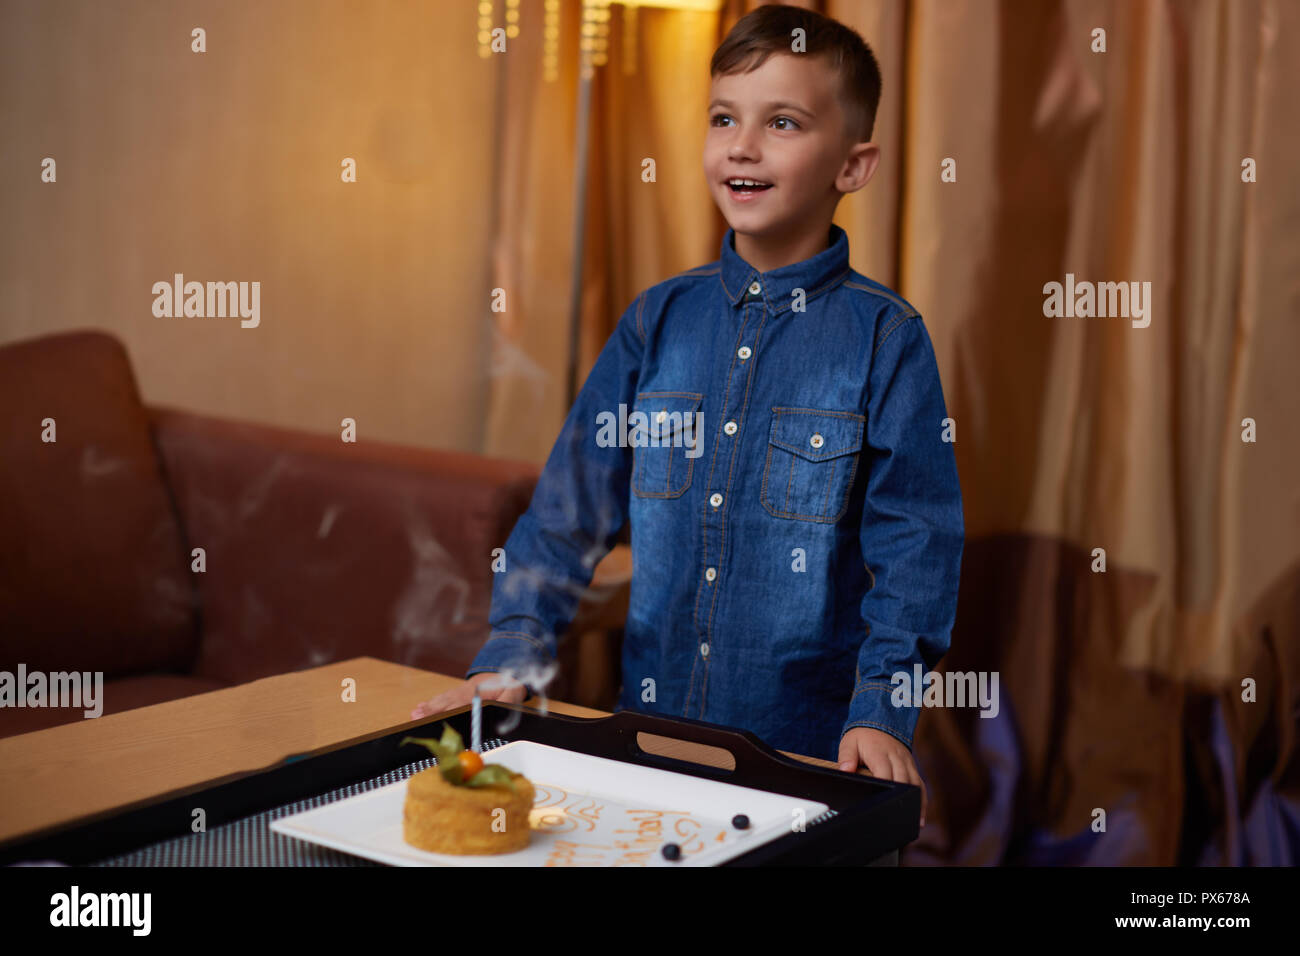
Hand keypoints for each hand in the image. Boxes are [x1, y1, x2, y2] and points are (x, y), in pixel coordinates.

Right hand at [410, 672, 527, 719]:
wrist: (507, 665)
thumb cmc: (511, 682)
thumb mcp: (515, 691)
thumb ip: (507, 700)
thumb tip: (499, 710)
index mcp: (480, 691)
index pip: (462, 703)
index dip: (449, 711)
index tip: (438, 718)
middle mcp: (467, 690)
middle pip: (447, 702)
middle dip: (432, 711)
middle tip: (416, 718)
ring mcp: (461, 690)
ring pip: (443, 699)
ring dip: (428, 707)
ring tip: (414, 714)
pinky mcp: (459, 691)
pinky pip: (443, 697)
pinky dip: (431, 702)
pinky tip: (420, 708)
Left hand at [838, 727, 927, 826]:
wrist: (880, 722)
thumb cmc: (862, 737)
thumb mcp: (850, 743)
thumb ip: (846, 756)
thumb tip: (846, 770)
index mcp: (879, 752)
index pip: (884, 771)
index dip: (884, 785)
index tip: (882, 803)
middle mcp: (897, 758)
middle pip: (903, 780)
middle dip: (901, 799)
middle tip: (896, 820)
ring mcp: (907, 763)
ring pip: (915, 784)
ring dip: (915, 803)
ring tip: (914, 823)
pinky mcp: (912, 768)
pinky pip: (920, 785)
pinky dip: (922, 801)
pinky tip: (921, 817)